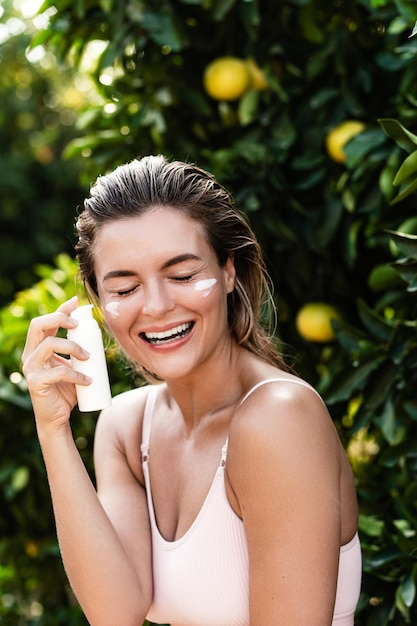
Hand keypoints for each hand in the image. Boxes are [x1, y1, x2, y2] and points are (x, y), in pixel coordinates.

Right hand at [22, 297, 91, 431]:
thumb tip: (94, 331)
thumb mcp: (74, 365)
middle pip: (38, 325)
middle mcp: (30, 355)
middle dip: (59, 319)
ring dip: (72, 347)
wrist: (59, 418)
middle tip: (78, 324)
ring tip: (89, 356)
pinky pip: (58, 372)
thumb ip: (78, 350)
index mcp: (38, 347)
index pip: (45, 322)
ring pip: (48, 344)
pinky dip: (76, 374)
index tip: (77, 302)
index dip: (60, 309)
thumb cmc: (68, 389)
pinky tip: (88, 379)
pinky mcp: (36, 382)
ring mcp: (31, 368)